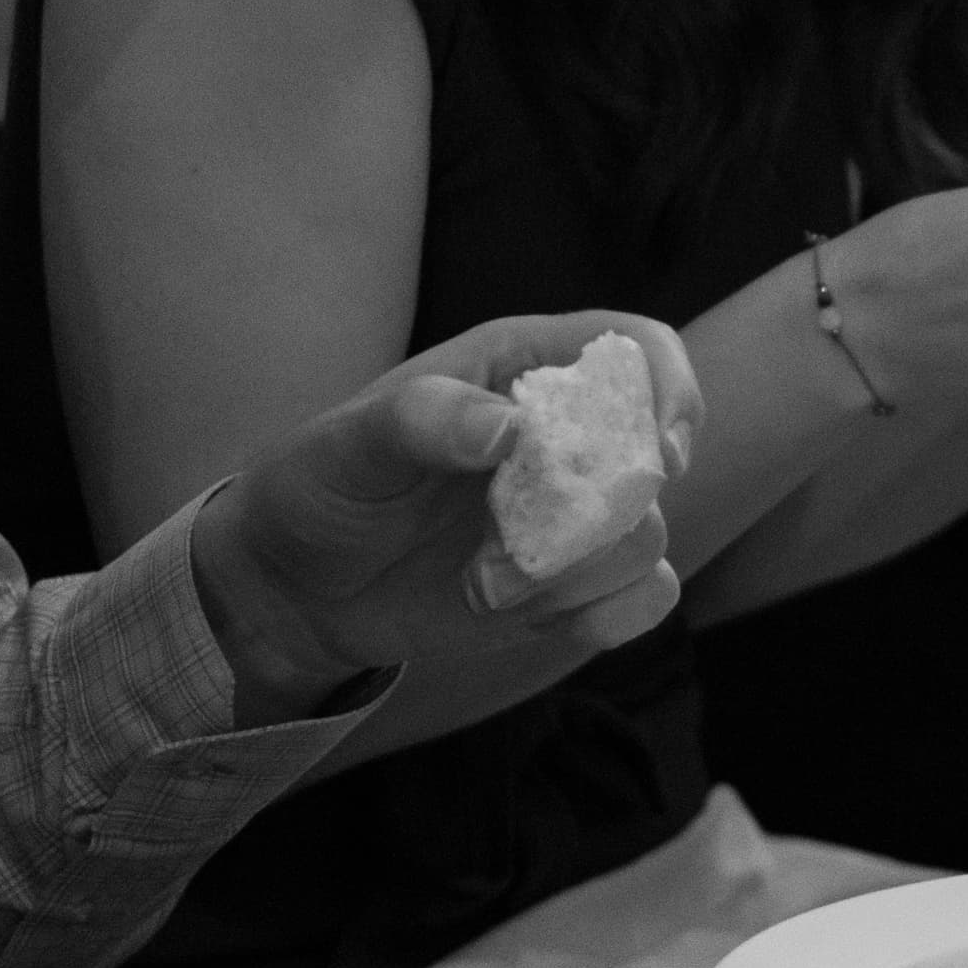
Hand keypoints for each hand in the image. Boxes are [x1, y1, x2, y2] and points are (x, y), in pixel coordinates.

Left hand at [189, 311, 704, 726]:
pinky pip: (641, 598)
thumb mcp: (347, 444)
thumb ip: (423, 418)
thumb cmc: (320, 487)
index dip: (669, 391)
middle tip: (515, 544)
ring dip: (576, 575)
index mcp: (522, 367)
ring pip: (645, 537)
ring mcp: (573, 513)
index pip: (637, 350)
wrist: (298, 587)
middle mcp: (565, 436)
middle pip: (653, 457)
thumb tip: (510, 429)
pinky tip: (530, 616)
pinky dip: (604, 617)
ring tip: (485, 585)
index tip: (658, 456)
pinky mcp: (571, 583)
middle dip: (603, 513)